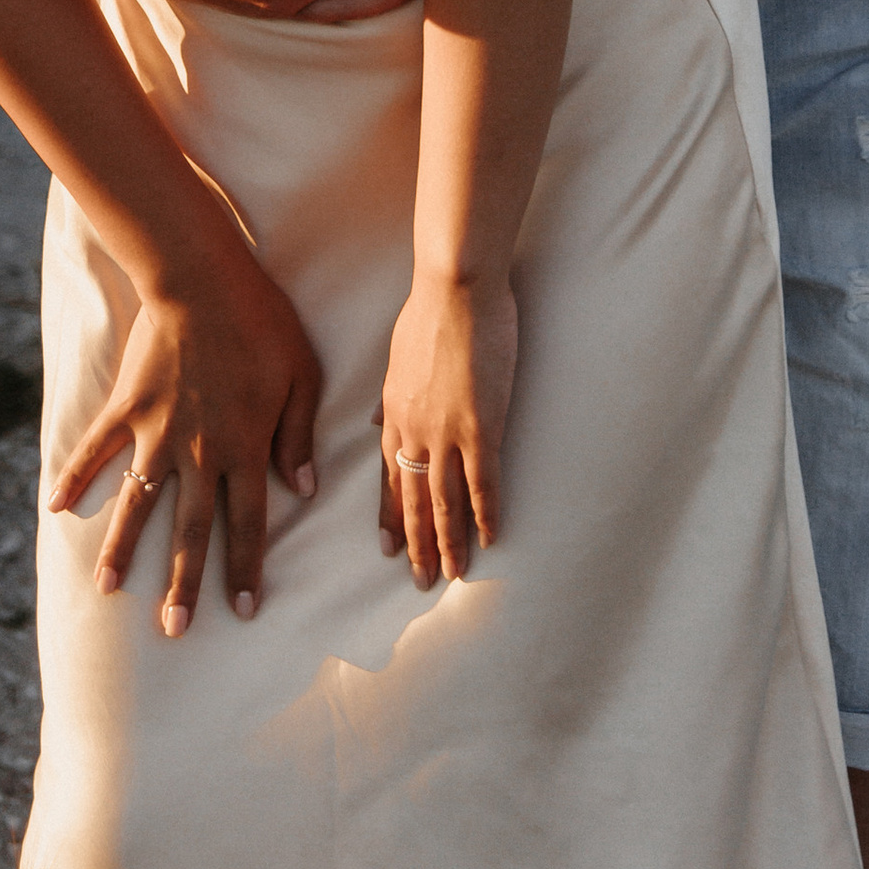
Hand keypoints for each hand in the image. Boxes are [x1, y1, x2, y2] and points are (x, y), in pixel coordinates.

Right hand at [46, 242, 322, 634]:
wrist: (203, 278)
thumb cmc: (262, 322)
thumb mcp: (302, 374)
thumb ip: (298, 435)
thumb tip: (302, 489)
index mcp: (244, 447)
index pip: (249, 522)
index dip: (246, 568)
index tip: (243, 609)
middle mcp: (198, 451)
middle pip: (192, 530)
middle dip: (183, 584)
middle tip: (174, 629)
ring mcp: (156, 431)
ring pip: (139, 502)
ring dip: (123, 548)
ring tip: (107, 589)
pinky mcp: (126, 407)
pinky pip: (95, 449)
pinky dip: (73, 477)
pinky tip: (55, 509)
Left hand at [377, 272, 517, 587]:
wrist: (456, 288)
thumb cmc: (429, 311)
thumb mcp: (396, 356)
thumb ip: (391, 395)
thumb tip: (378, 421)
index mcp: (394, 413)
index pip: (389, 477)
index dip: (391, 515)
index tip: (389, 548)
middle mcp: (414, 430)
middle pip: (414, 499)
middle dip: (416, 543)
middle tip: (419, 580)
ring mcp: (447, 431)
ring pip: (445, 500)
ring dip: (448, 542)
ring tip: (452, 575)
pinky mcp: (481, 426)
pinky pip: (483, 482)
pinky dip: (485, 514)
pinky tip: (490, 538)